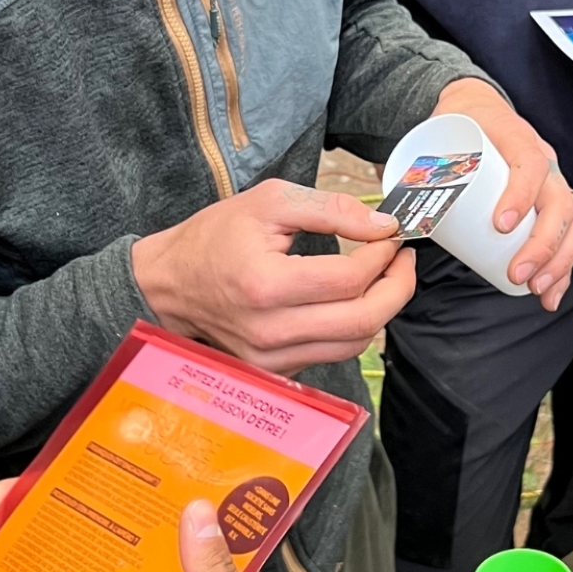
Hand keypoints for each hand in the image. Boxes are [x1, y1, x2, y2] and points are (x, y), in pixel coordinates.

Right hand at [133, 180, 415, 374]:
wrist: (169, 283)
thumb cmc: (215, 237)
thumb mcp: (270, 202)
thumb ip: (330, 209)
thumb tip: (383, 225)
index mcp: (266, 285)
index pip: (349, 279)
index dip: (383, 255)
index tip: (391, 235)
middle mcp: (270, 331)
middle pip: (364, 321)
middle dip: (398, 287)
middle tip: (403, 258)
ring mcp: (272, 358)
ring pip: (355, 344)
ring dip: (382, 309)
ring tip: (385, 275)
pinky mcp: (275, 370)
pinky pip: (332, 353)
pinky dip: (354, 326)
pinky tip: (353, 298)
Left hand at [430, 78, 572, 310]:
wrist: (476, 109)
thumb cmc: (456, 128)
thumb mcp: (437, 136)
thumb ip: (418, 170)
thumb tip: (391, 219)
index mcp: (515, 136)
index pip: (530, 163)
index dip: (521, 195)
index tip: (500, 226)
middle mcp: (544, 159)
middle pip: (560, 201)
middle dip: (543, 245)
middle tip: (517, 274)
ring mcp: (554, 181)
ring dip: (559, 260)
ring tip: (536, 289)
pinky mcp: (554, 202)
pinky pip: (571, 234)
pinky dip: (563, 267)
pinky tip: (550, 295)